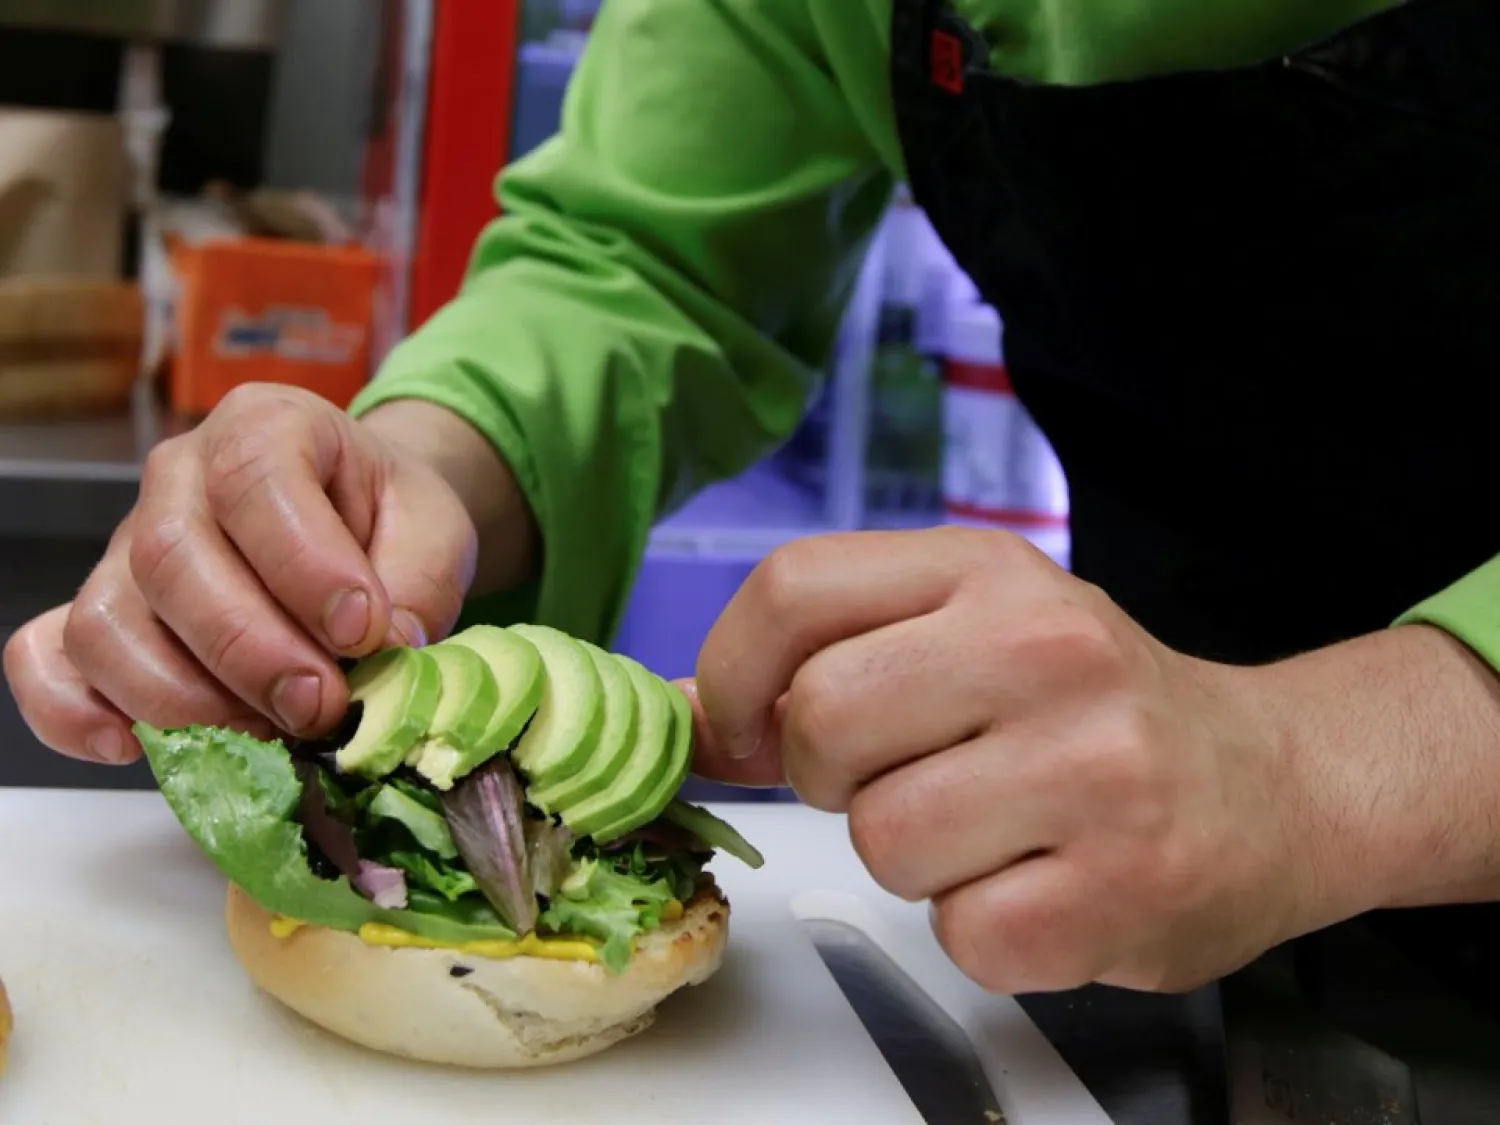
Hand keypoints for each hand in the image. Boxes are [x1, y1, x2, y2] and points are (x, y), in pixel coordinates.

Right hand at [3, 385, 528, 766]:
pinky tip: (140, 748)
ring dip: (185, 699)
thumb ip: (420, 583)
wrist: (362, 524)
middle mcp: (177, 478)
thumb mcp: (435, 531)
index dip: (305, 565)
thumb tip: (385, 653)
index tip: (364, 632)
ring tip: (269, 736)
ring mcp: (124, 547)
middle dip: (251, 651)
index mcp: (265, 426)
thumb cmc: (390, 520)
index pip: (255, 481)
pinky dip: (75, 711)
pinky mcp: (100, 612)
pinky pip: (48, 658)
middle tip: (322, 708)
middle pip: (170, 561)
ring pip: (107, 623)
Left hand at [688, 527, 1356, 994]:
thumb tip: (681, 720)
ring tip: (990, 830)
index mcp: (990, 571)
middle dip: (831, 776)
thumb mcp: (970, 634)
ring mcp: (1096, 768)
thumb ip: (827, 656)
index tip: (742, 730)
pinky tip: (1042, 883)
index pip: (792, 589)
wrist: (1275, 784)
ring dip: (913, 860)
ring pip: (884, 841)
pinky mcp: (1124, 887)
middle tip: (899, 777)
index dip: (732, 674)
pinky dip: (982, 928)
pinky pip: (962, 935)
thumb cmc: (1093, 708)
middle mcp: (1047, 649)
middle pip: (822, 721)